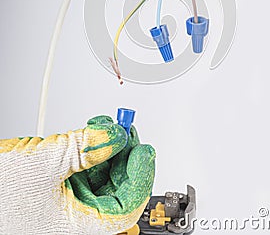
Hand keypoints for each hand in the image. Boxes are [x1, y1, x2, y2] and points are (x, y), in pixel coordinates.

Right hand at [0, 115, 154, 234]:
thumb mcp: (45, 164)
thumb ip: (86, 148)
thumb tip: (116, 135)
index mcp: (78, 226)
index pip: (125, 207)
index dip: (140, 177)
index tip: (143, 150)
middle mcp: (77, 217)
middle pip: (117, 188)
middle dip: (125, 156)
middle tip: (127, 131)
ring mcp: (69, 201)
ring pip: (103, 176)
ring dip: (110, 149)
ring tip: (111, 127)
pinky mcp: (61, 186)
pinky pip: (86, 169)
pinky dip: (93, 149)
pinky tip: (96, 132)